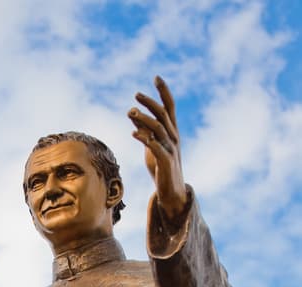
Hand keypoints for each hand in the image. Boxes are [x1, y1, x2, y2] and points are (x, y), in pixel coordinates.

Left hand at [128, 76, 187, 221]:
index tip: (156, 76)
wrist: (171, 190)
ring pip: (158, 129)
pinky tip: (133, 133)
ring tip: (130, 112)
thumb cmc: (160, 166)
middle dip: (150, 103)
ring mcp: (170, 148)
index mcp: (172, 131)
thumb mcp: (150, 145)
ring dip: (144, 119)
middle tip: (136, 95)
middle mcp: (174, 136)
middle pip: (163, 114)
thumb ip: (143, 129)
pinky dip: (145, 138)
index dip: (164, 91)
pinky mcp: (165, 161)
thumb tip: (132, 112)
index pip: (169, 106)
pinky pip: (155, 147)